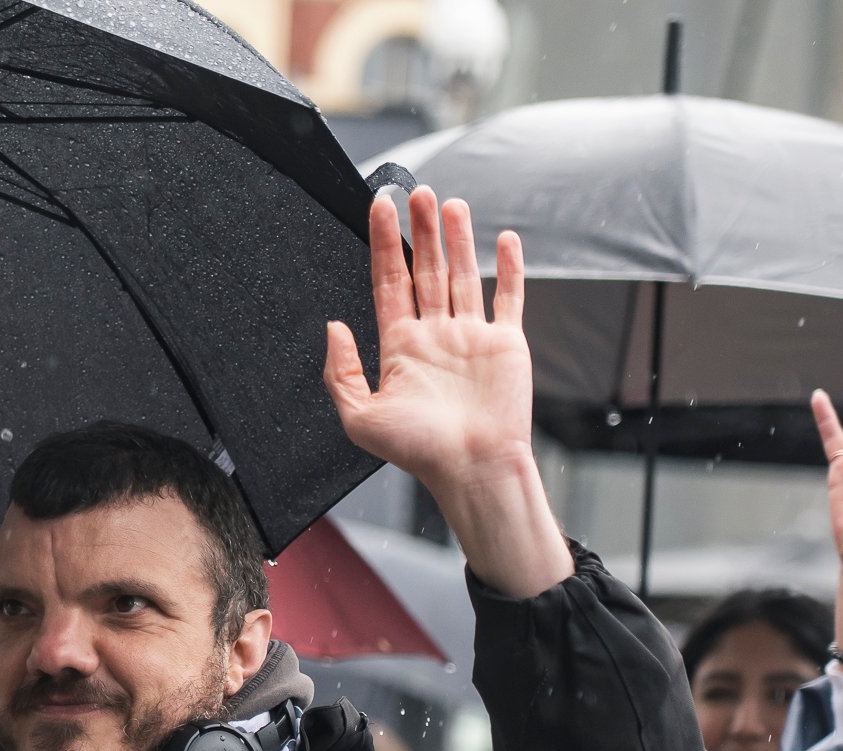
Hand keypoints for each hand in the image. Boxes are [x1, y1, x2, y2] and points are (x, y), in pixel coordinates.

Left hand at [324, 188, 531, 487]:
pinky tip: (503, 239)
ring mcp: (471, 337)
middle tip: (416, 190)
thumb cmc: (418, 451)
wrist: (472, 468)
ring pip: (463, 275)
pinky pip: (509, 298)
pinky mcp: (506, 343)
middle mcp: (434, 335)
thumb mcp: (360, 416)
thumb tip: (333, 327)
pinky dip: (508, 268)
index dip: (383, 243)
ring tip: (449, 203)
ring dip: (457, 239)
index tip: (379, 206)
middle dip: (419, 230)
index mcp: (400, 347)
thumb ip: (342, 372)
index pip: (388, 281)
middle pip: (425, 269)